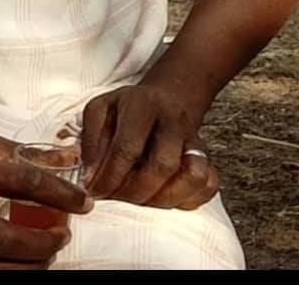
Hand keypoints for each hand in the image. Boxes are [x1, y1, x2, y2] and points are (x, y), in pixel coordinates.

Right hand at [0, 129, 92, 270]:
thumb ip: (23, 152)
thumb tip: (69, 156)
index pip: (26, 182)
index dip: (62, 194)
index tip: (86, 202)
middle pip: (11, 238)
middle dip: (47, 243)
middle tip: (65, 235)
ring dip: (30, 267)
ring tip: (46, 255)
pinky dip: (4, 276)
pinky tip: (19, 268)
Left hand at [81, 85, 218, 209]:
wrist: (166, 98)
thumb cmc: (127, 109)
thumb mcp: (100, 109)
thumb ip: (89, 137)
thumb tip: (90, 173)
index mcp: (143, 104)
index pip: (128, 147)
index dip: (109, 175)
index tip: (94, 190)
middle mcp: (174, 120)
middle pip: (163, 165)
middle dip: (135, 191)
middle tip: (116, 196)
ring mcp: (195, 139)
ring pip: (193, 176)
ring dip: (163, 199)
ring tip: (139, 199)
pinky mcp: (208, 157)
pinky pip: (209, 186)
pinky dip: (186, 199)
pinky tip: (162, 196)